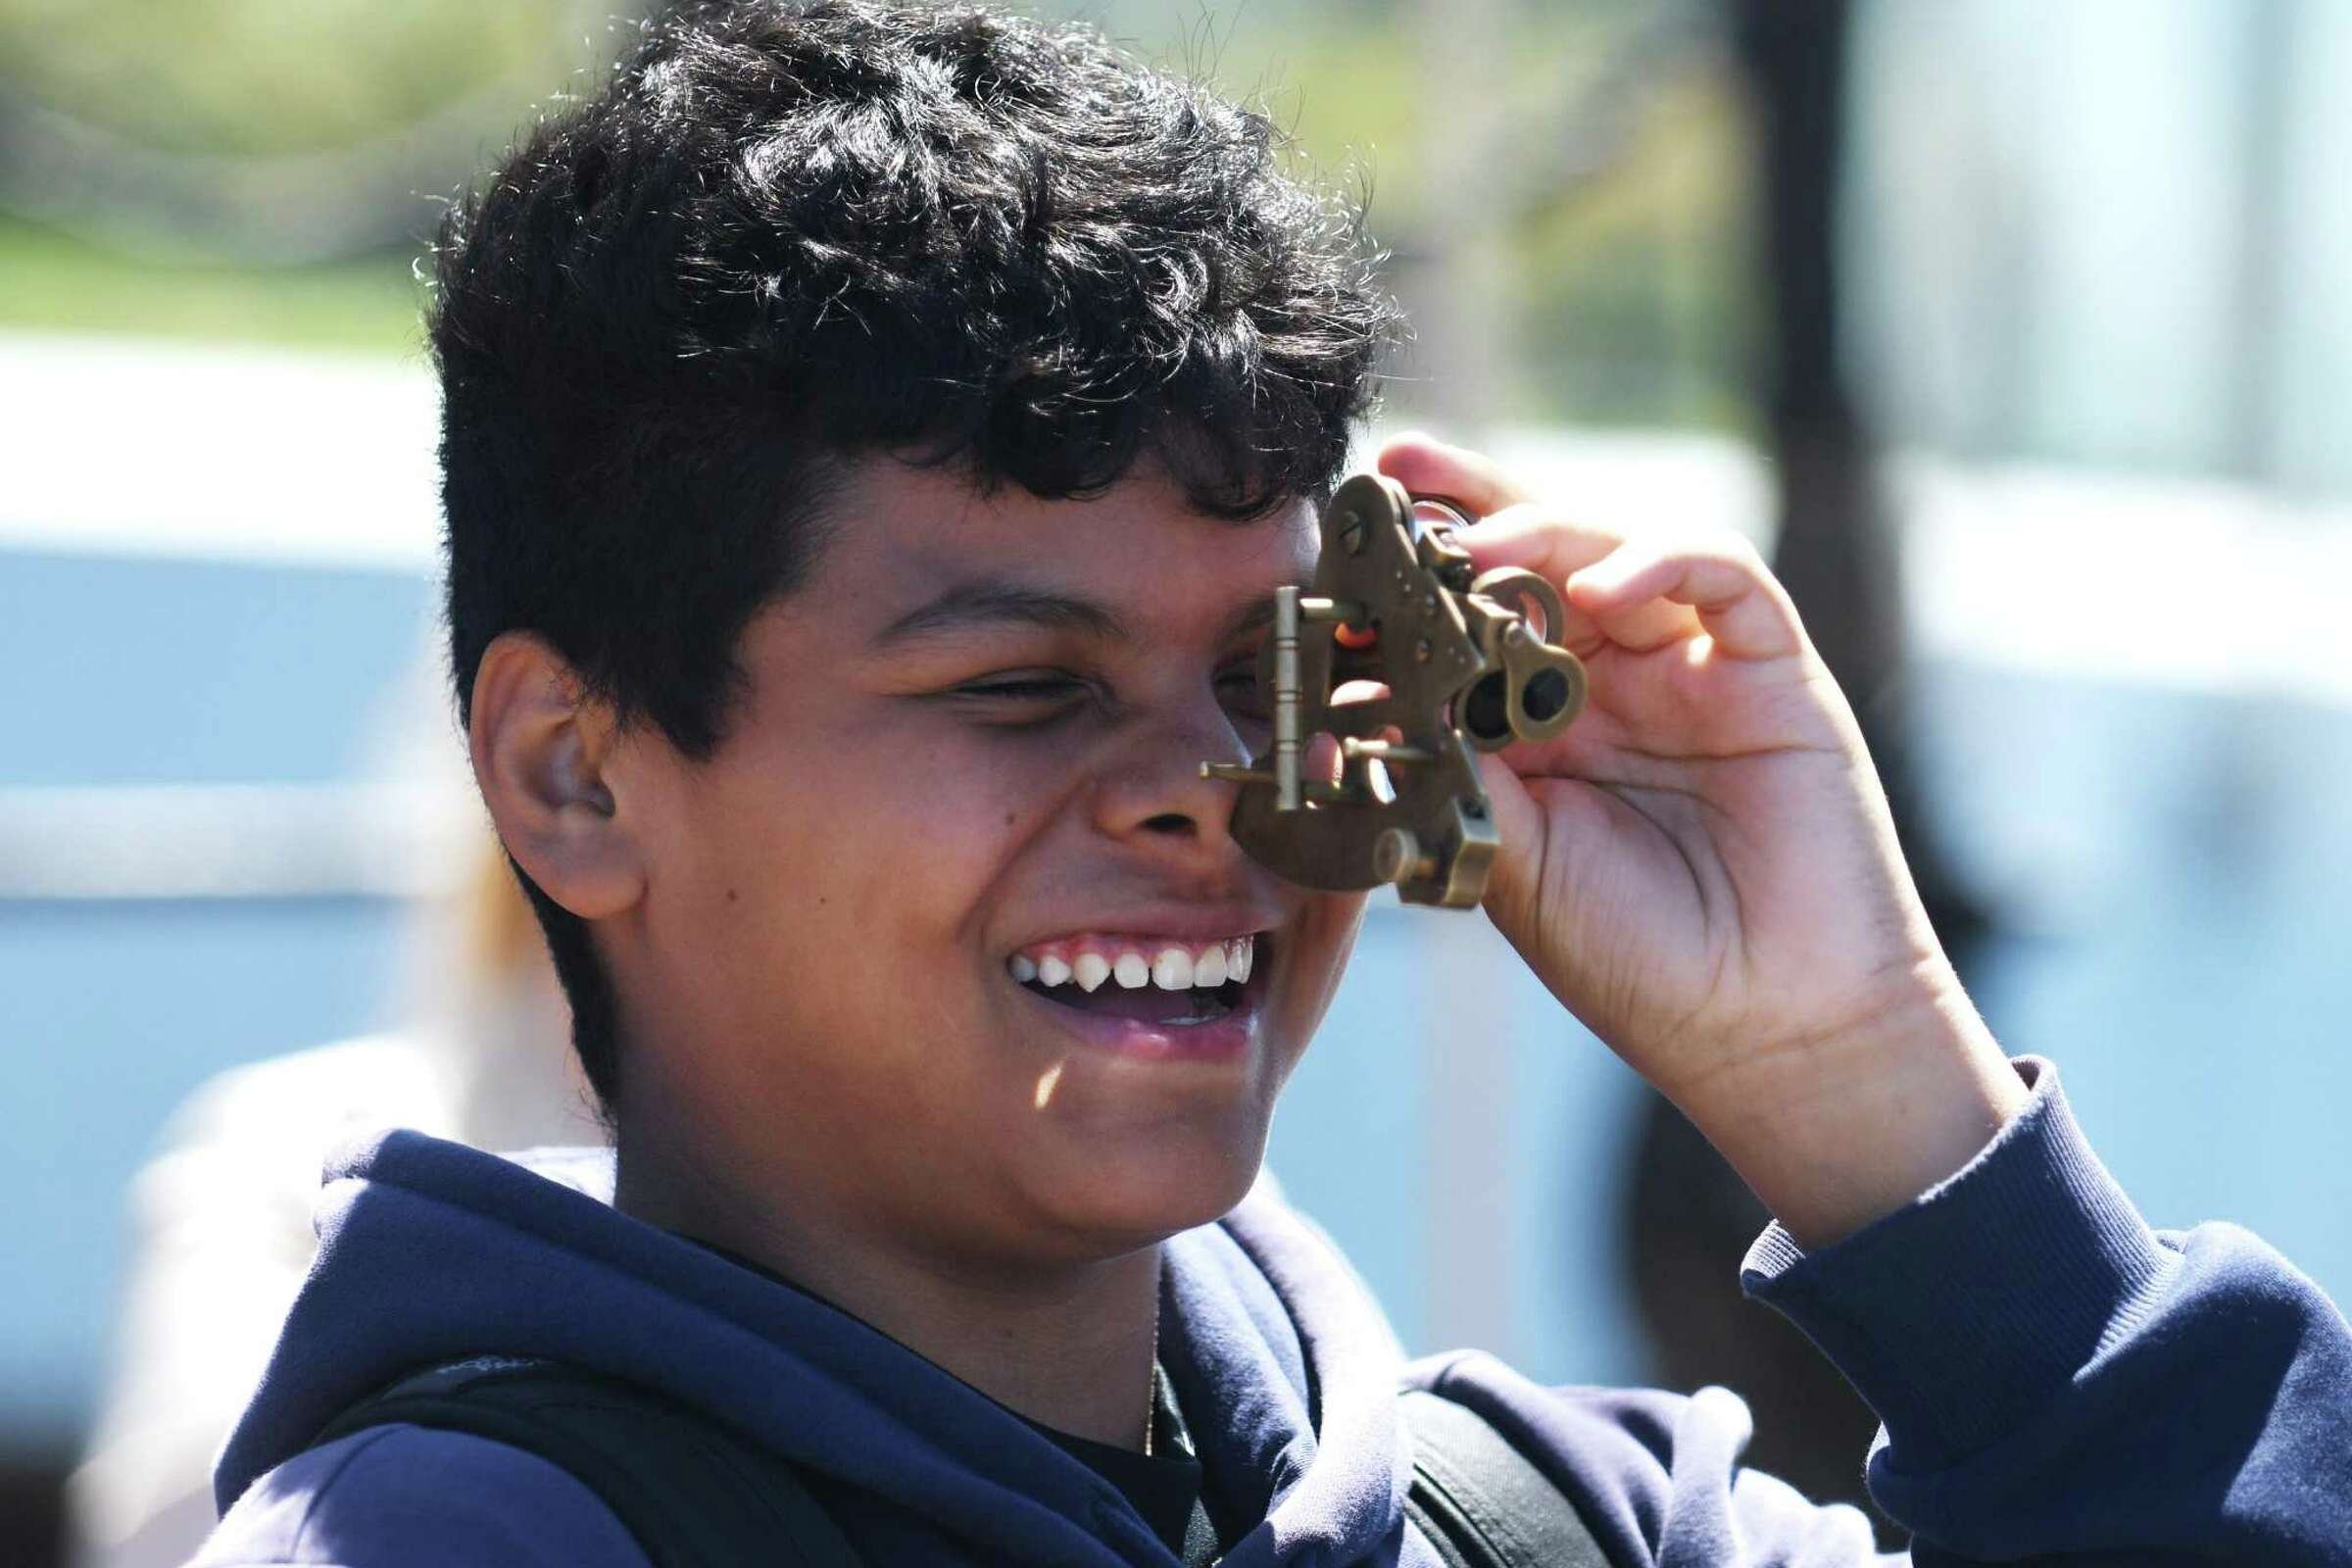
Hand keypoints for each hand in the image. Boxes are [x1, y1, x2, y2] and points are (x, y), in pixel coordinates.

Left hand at [1379, 434, 2026, 1243]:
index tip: (1340, 546)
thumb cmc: (1638, 961)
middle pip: (1536, 555)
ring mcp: (1690, 668)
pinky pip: (1722, 578)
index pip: (1467, 618)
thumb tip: (1375, 692)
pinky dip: (1660, 561)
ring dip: (1544, 530)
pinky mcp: (1771, 670)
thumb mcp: (1512, 861)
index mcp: (1538, 726)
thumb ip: (1456, 771)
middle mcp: (1611, 681)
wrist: (1770, 1031)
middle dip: (1466, 505)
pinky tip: (1602, 589)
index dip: (1411, 576)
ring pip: (1615, 547)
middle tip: (1396, 472)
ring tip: (1479, 546)